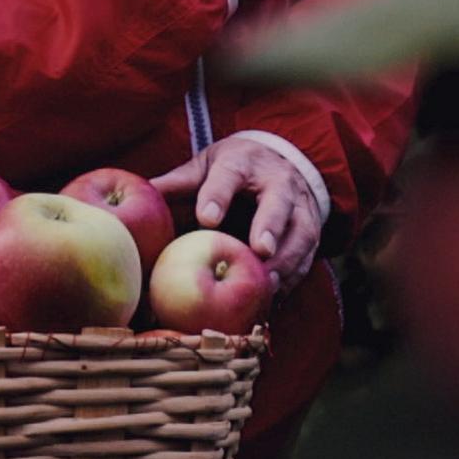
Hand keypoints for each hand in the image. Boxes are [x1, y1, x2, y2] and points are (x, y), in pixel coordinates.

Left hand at [152, 133, 325, 288]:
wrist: (280, 162)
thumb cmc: (234, 169)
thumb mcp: (206, 165)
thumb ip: (181, 182)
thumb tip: (146, 191)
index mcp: (243, 163)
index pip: (229, 176)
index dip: (217, 196)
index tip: (206, 217)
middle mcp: (278, 182)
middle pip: (278, 203)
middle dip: (270, 226)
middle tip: (259, 250)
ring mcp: (300, 206)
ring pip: (300, 233)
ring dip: (286, 261)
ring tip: (267, 285)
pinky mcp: (312, 230)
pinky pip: (308, 256)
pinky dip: (293, 277)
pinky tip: (275, 297)